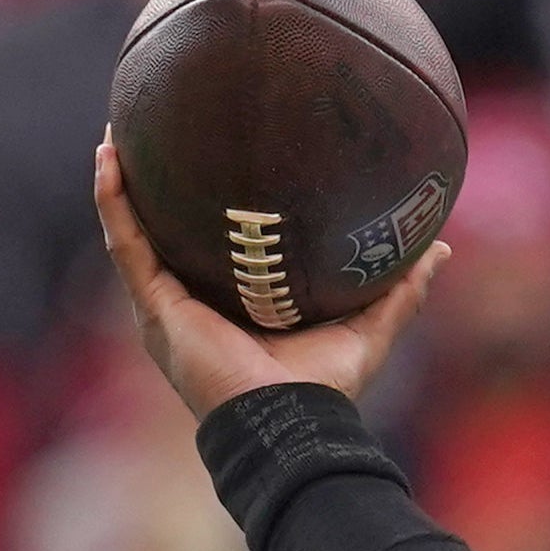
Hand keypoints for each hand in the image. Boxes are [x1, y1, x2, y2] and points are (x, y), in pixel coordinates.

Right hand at [93, 136, 448, 419]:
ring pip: (133, 231)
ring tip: (115, 129)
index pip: (214, 249)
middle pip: (166, 234)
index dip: (208, 209)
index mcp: (232, 307)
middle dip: (154, 187)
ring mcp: (167, 306)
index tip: (216, 160)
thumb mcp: (368, 327)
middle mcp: (192, 304)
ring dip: (120, 183)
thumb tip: (441, 248)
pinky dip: (112, 200)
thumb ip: (400, 289)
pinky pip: (125, 242)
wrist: (289, 421)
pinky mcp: (156, 306)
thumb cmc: (323, 388)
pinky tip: (108, 157)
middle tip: (155, 131)